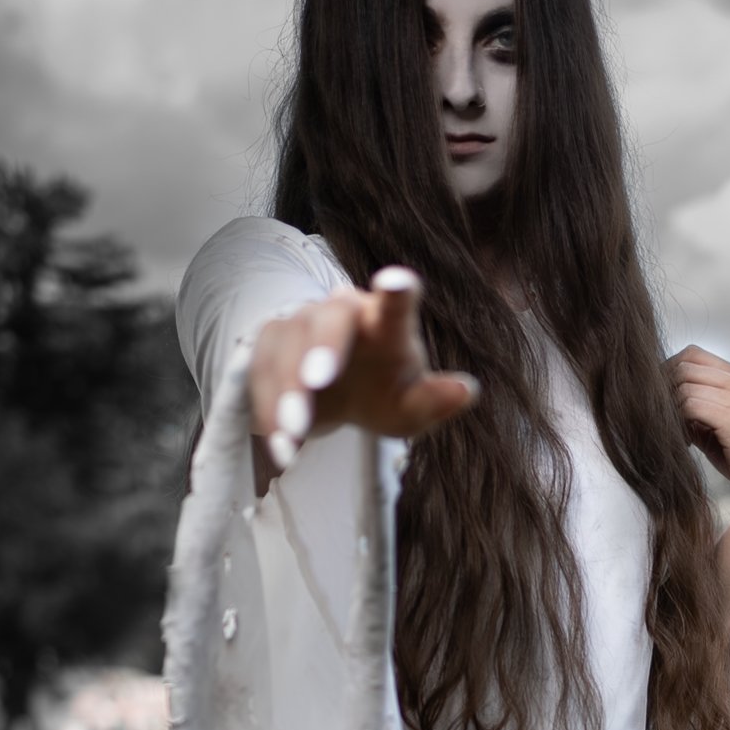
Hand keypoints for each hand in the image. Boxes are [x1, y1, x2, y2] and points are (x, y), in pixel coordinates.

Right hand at [247, 266, 477, 486]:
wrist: (332, 399)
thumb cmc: (381, 393)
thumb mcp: (409, 408)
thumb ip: (434, 401)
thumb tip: (468, 390)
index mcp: (385, 321)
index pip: (396, 302)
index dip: (397, 291)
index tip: (397, 283)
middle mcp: (340, 313)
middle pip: (329, 318)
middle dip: (322, 346)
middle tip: (320, 379)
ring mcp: (298, 326)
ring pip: (287, 346)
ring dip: (288, 389)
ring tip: (295, 431)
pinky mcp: (266, 349)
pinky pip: (260, 374)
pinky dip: (268, 410)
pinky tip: (281, 446)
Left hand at [665, 344, 729, 523]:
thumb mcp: (715, 425)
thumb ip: (695, 405)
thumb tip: (660, 394)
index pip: (691, 355)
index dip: (667, 373)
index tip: (658, 402)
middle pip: (684, 366)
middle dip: (664, 391)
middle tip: (660, 420)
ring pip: (684, 385)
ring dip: (670, 410)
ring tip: (673, 435)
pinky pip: (691, 406)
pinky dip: (678, 423)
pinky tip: (682, 443)